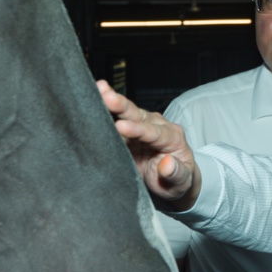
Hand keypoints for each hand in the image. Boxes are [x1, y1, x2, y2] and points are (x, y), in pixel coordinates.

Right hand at [98, 80, 201, 209]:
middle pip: (137, 115)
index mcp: (171, 137)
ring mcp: (140, 126)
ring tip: (96, 89)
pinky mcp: (127, 131)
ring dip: (109, 103)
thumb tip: (167, 165)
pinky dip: (103, 112)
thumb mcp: (182, 182)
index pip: (153, 132)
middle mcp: (155, 126)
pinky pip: (114, 120)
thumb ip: (176, 173)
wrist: (171, 181)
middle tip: (106, 94)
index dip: (137, 129)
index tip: (121, 127)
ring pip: (124, 113)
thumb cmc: (178, 181)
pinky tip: (90, 100)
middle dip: (121, 105)